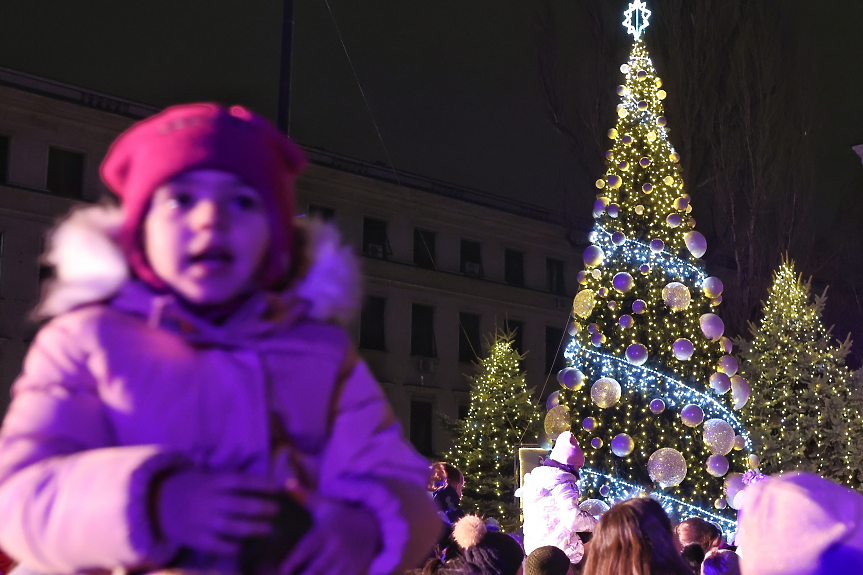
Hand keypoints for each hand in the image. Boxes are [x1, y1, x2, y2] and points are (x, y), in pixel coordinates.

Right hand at [155, 469, 280, 555]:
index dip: (261, 484)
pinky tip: (242, 546)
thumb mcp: (205, 475)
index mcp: (212, 482)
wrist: (154, 504)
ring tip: (267, 529)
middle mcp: (210, 501)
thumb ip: (227, 479)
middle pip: (242, 505)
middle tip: (276, 510)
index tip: (278, 487)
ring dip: (254, 528)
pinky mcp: (196, 538)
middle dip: (262, 508)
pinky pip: (218, 546)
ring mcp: (203, 521)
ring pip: (234, 527)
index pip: (242, 481)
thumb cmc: (187, 487)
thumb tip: (258, 481)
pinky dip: (232, 547)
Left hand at [280, 499, 381, 574]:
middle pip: (316, 569)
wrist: (373, 526)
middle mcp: (336, 548)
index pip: (306, 548)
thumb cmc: (341, 516)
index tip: (282, 570)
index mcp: (326, 532)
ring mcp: (347, 562)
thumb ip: (305, 496)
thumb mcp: (325, 505)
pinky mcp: (354, 572)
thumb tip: (286, 483)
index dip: (293, 561)